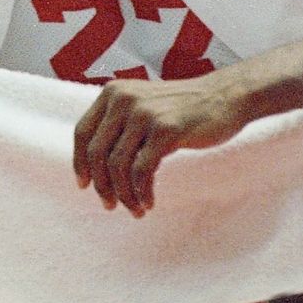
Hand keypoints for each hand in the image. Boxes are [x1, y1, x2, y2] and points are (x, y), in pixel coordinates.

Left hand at [71, 74, 250, 216]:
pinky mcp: (165, 130)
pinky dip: (142, 192)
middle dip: (101, 185)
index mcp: (112, 93)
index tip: (84, 185)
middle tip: (109, 206)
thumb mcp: (142, 105)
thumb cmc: (182, 108)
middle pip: (96, 153)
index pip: (81, 132)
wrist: (224, 97)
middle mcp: (123, 100)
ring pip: (118, 165)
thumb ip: (119, 124)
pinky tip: (148, 203)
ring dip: (124, 194)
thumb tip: (94, 165)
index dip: (79, 162)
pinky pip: (142, 171)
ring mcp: (144, 114)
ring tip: (134, 210)